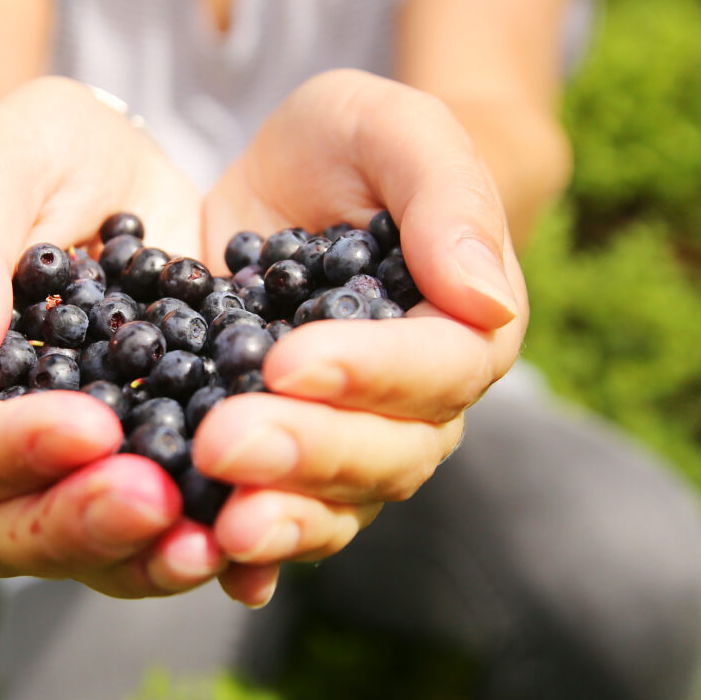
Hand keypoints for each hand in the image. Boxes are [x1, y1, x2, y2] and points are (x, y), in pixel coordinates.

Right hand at [0, 78, 226, 597]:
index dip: (9, 450)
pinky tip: (249, 539)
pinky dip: (201, 547)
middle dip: (77, 523)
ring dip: (143, 558)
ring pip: (81, 555)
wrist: (123, 162)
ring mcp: (65, 471)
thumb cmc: (40, 150)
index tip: (91, 424)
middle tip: (157, 499)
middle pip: (0, 530)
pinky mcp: (144, 472)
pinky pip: (158, 539)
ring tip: (212, 541)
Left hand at [196, 69, 530, 606]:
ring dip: (282, 517)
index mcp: (469, 324)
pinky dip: (253, 558)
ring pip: (339, 503)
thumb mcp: (391, 128)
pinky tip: (216, 570)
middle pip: (389, 454)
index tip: (288, 360)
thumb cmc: (350, 143)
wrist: (282, 179)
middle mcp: (423, 403)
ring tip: (219, 523)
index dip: (369, 372)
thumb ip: (447, 194)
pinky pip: (284, 523)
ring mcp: (357, 443)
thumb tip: (484, 298)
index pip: (440, 367)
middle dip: (308, 451)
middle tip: (224, 440)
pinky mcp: (290, 463)